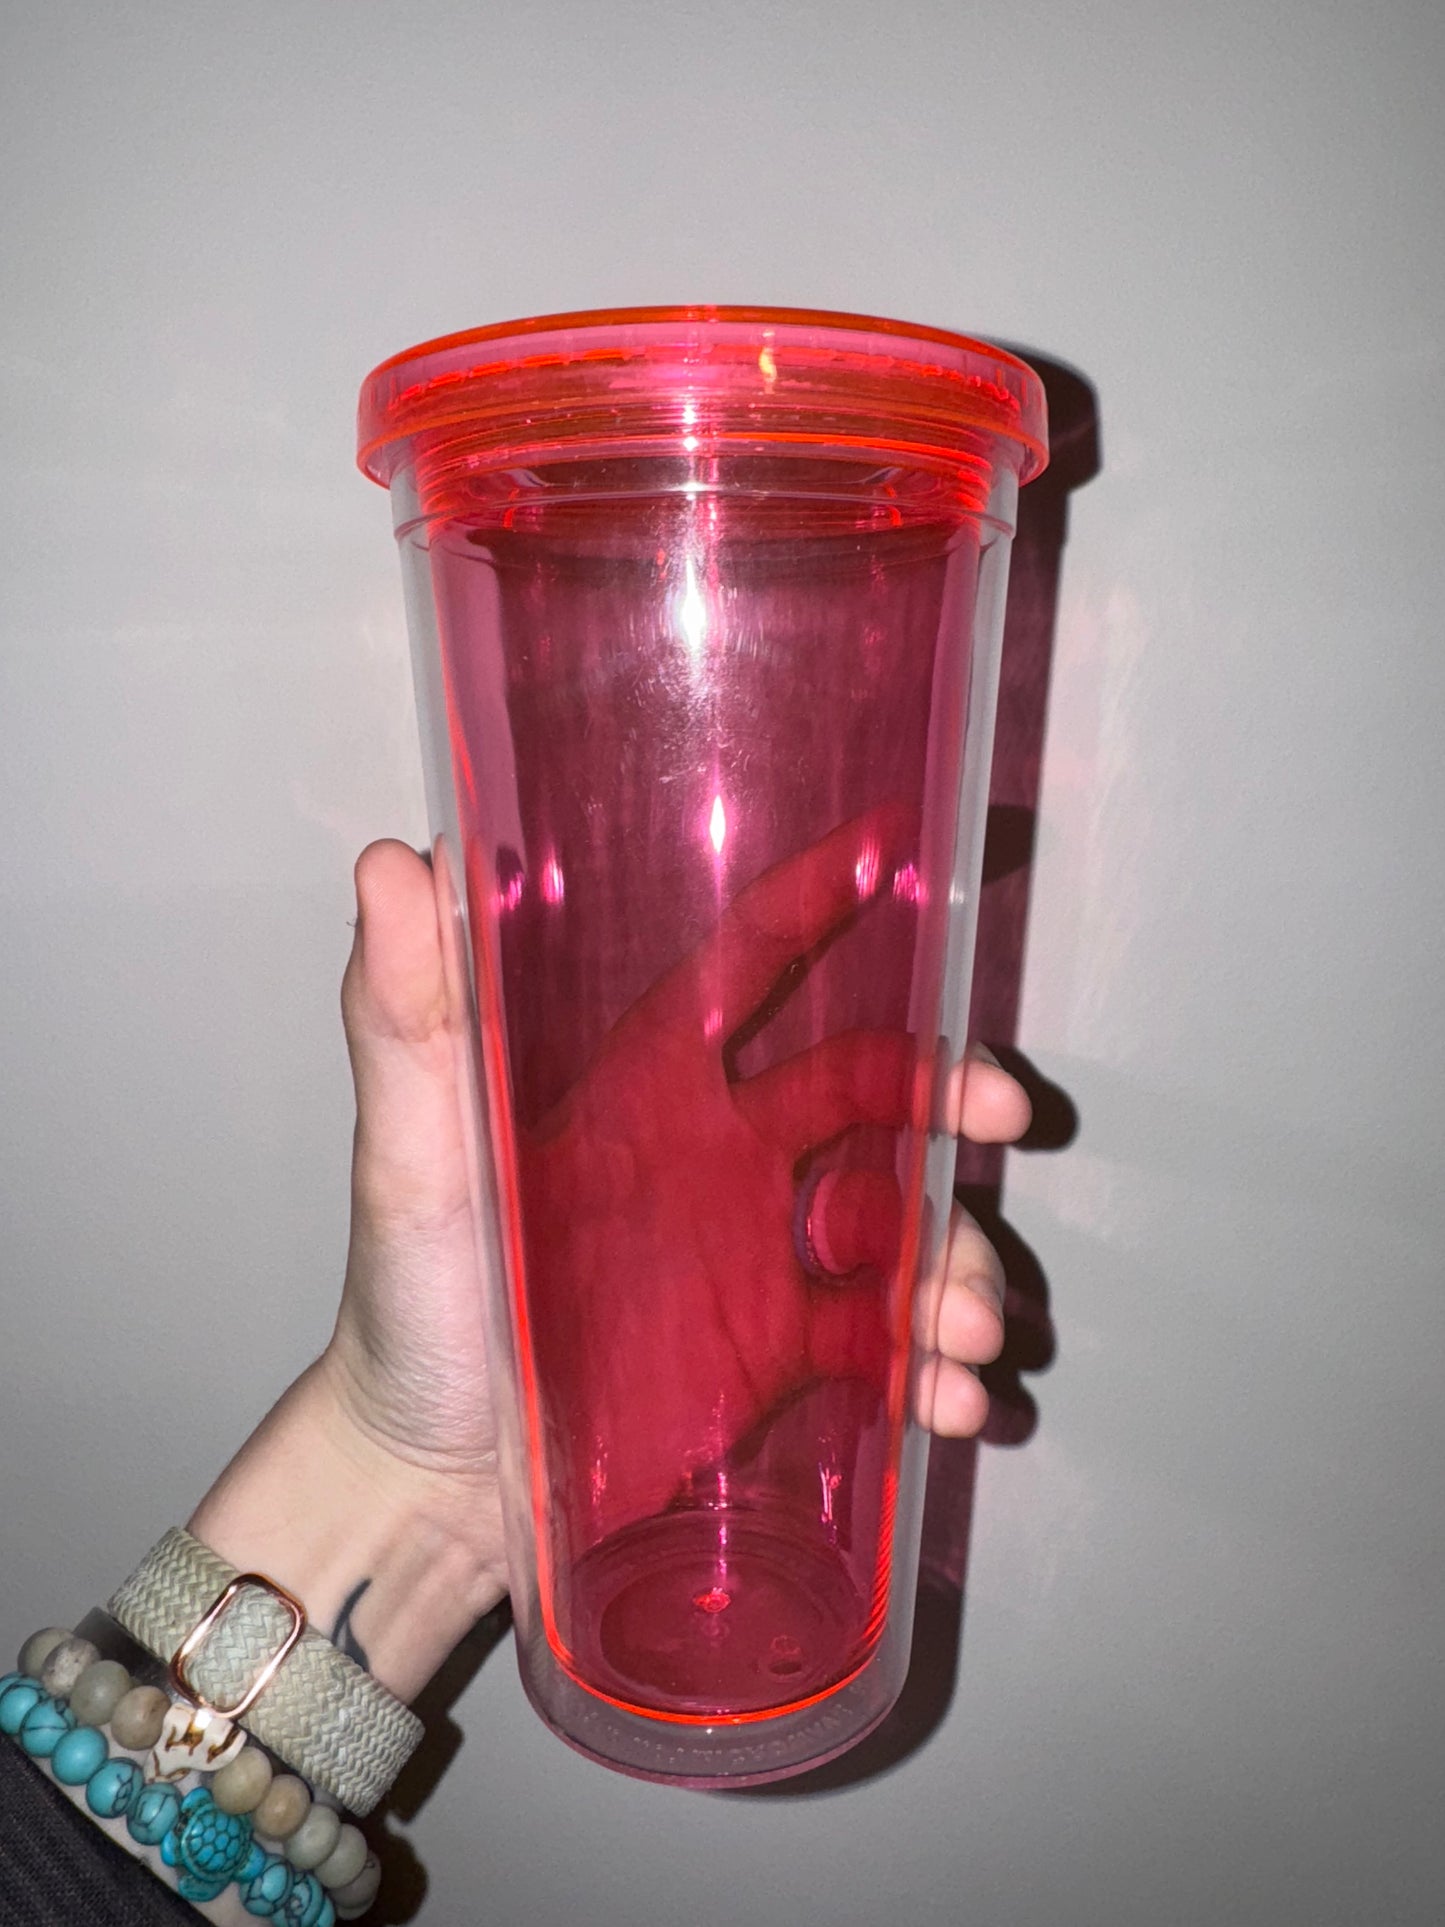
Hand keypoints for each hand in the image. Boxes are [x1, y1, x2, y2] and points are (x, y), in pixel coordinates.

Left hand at [193, 830, 1028, 1699]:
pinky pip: (890, 1347)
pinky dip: (938, 1370)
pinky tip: (952, 1402)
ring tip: (962, 1331)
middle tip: (1000, 1117)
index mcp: (649, 1084)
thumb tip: (397, 861)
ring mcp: (763, 1258)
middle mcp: (723, 1154)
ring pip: (903, 1226)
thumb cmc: (408, 1301)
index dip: (819, 906)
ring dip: (956, 1260)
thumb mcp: (409, 1158)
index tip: (900, 855)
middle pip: (874, 1092)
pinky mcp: (784, 1358)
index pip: (748, 968)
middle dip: (948, 1092)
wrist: (424, 1478)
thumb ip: (406, 1019)